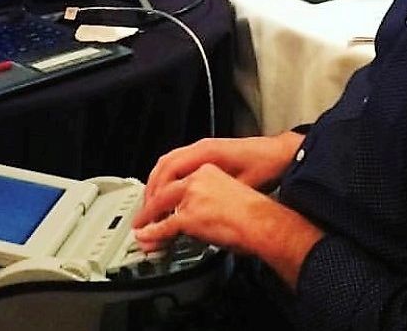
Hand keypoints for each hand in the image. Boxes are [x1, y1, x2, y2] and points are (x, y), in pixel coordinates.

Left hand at [132, 161, 325, 288]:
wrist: (264, 221)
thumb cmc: (257, 210)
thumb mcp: (231, 190)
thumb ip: (213, 194)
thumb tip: (206, 209)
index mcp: (207, 168)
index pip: (176, 175)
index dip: (162, 189)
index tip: (158, 199)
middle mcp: (196, 178)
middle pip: (162, 187)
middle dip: (149, 203)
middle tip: (143, 214)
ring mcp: (191, 196)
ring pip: (160, 206)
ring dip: (148, 218)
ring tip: (142, 228)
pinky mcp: (189, 216)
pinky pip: (163, 225)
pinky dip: (151, 232)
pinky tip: (146, 237)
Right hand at [140, 133, 303, 216]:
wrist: (279, 154)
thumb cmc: (264, 167)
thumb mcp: (240, 186)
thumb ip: (216, 197)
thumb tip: (194, 214)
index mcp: (205, 154)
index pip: (169, 172)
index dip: (156, 194)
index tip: (150, 212)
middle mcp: (200, 148)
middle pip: (163, 166)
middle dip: (151, 190)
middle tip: (145, 212)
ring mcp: (201, 149)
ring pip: (167, 163)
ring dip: (157, 183)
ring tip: (152, 205)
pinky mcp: (206, 153)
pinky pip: (176, 163)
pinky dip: (167, 178)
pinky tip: (167, 191)